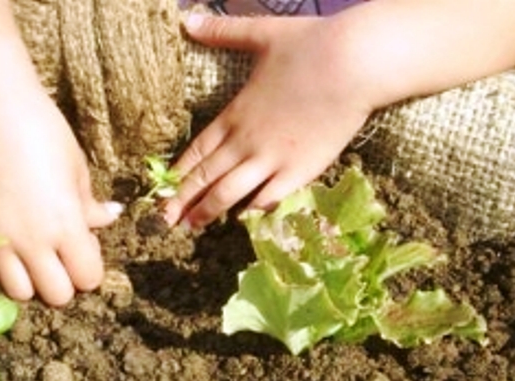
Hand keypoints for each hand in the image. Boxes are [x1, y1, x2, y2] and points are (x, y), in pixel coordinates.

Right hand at [0, 84, 120, 305]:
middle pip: (56, 296)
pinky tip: (6, 241)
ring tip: (33, 255)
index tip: (86, 250)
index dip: (90, 269)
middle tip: (62, 257)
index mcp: (65, 227)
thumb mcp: (78, 170)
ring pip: (19, 292)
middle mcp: (31, 242)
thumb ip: (90, 206)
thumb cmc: (44, 134)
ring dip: (31, 281)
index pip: (87, 279)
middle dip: (64, 282)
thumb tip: (109, 218)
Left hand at [164, 13, 374, 228]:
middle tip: (163, 221)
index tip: (160, 191)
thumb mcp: (261, 34)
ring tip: (193, 227)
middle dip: (181, 201)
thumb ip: (222, 32)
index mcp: (235, 113)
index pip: (197, 151)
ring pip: (230, 192)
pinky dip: (253, 209)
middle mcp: (247, 141)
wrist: (354, 62)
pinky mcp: (301, 170)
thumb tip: (188, 18)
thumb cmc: (310, 45)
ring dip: (209, 211)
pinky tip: (242, 219)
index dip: (177, 173)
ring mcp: (273, 158)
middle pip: (205, 177)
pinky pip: (270, 198)